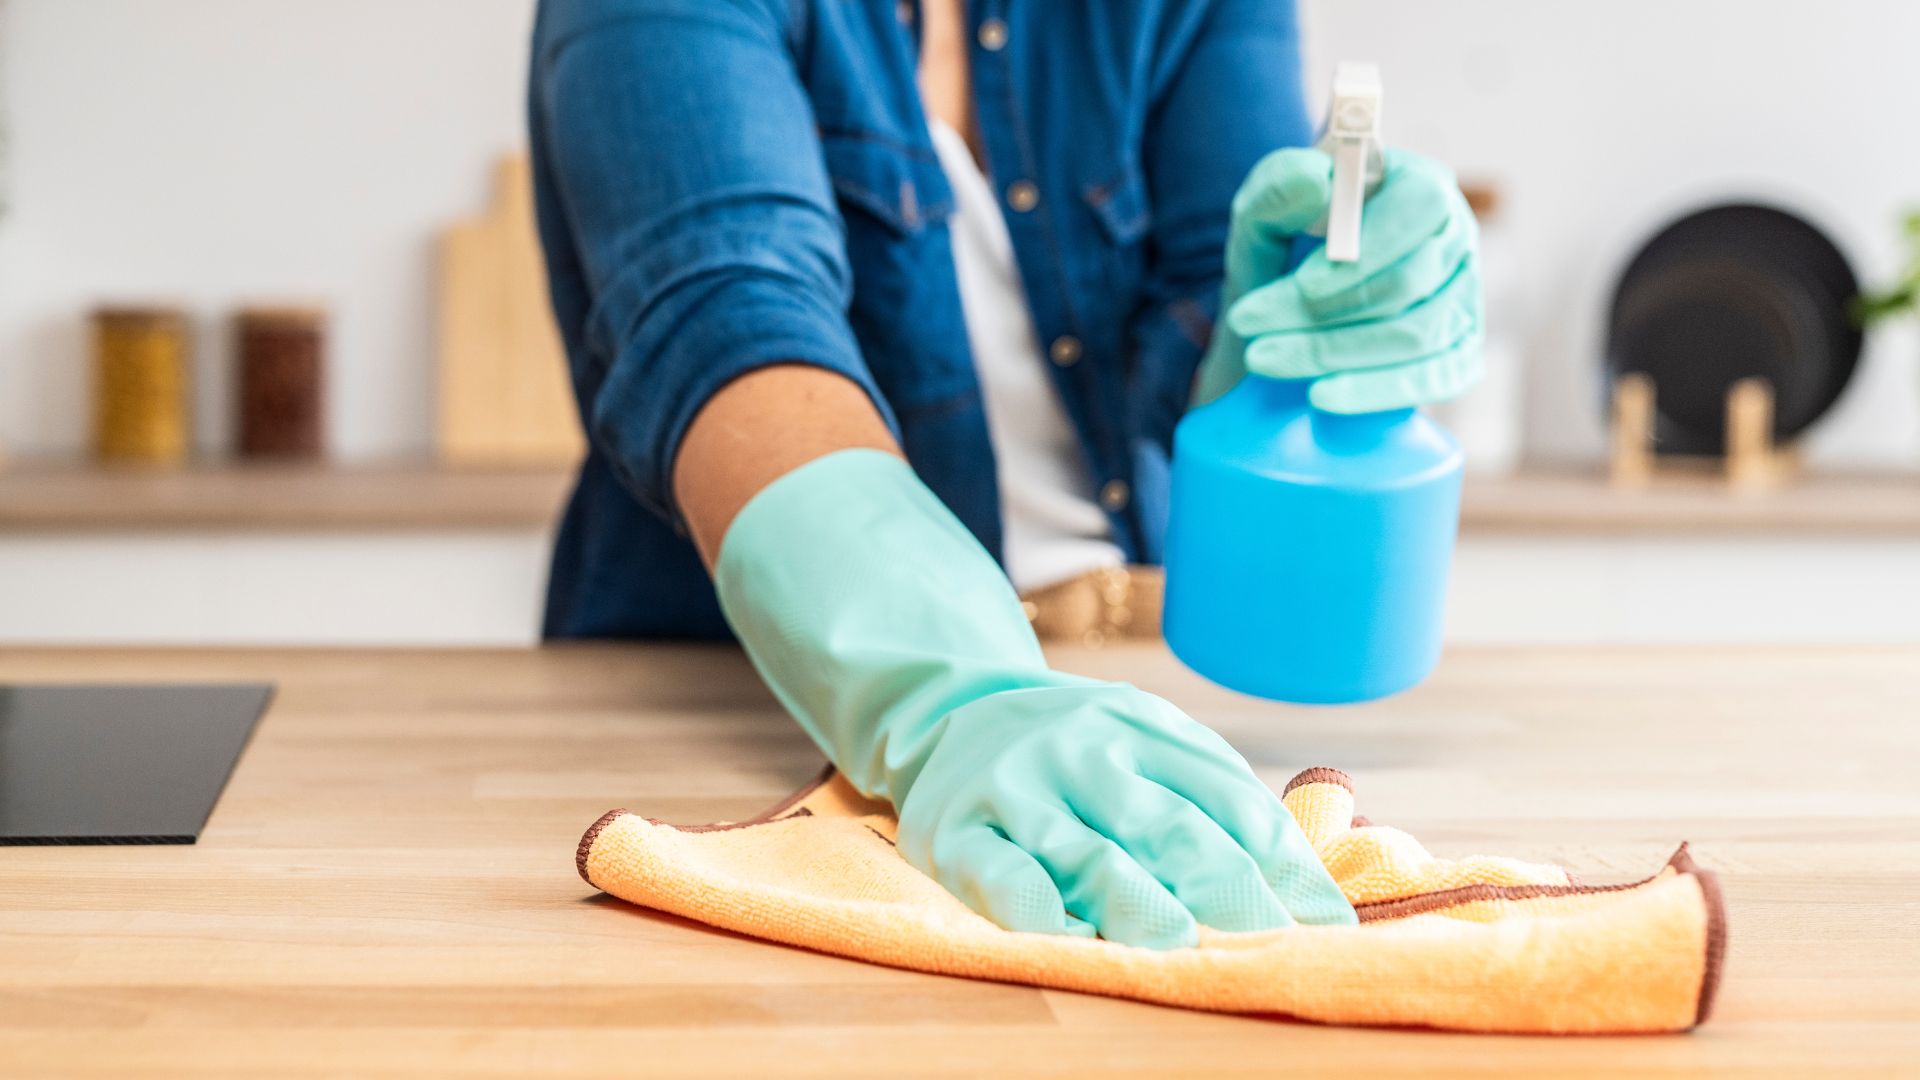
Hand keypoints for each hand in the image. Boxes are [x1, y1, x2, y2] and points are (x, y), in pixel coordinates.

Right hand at [894, 683, 1356, 948]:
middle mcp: (1085, 751)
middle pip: (1167, 825)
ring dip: (1134, 899)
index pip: (1229, 800)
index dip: (1282, 863)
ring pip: (1085, 850)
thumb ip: (1212, 800)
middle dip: (1226, 886)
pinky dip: (1031, 903)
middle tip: (1271, 940)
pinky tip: (1064, 934)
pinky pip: (998, 870)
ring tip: (1178, 943)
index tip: (1324, 923)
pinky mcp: (956, 832)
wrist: (947, 712)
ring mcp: (1020, 790)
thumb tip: (1306, 892)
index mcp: (1148, 728)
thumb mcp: (1144, 744)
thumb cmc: (1077, 753)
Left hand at [1203, 146, 1484, 413]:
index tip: (1304, 284)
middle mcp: (1453, 240)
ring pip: (1414, 335)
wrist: (1282, 320)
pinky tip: (1318, 395)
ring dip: (1331, 350)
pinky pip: (1433, 380)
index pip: (1421, 205)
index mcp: (1417, 186)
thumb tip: (1316, 180)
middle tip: (1249, 324)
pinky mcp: (1459, 357)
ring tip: (1261, 357)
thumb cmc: (1282, 252)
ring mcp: (1463, 301)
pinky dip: (1374, 391)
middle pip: (1410, 280)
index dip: (1369, 247)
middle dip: (1323, 310)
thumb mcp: (1261, 215)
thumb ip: (1276, 190)